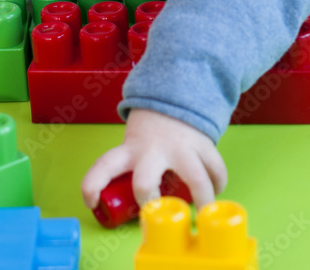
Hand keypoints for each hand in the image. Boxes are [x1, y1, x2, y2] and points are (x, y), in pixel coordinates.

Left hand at [81, 107, 226, 210]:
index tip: (91, 202)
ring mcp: (181, 148)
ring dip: (202, 201)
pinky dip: (218, 185)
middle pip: (145, 182)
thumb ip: (133, 168)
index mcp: (130, 150)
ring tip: (203, 214)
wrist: (176, 95)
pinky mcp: (204, 145)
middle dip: (150, 203)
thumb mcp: (134, 144)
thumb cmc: (151, 130)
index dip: (92, 186)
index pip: (103, 165)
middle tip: (157, 213)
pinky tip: (215, 191)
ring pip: (195, 179)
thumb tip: (136, 205)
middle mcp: (153, 150)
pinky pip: (215, 170)